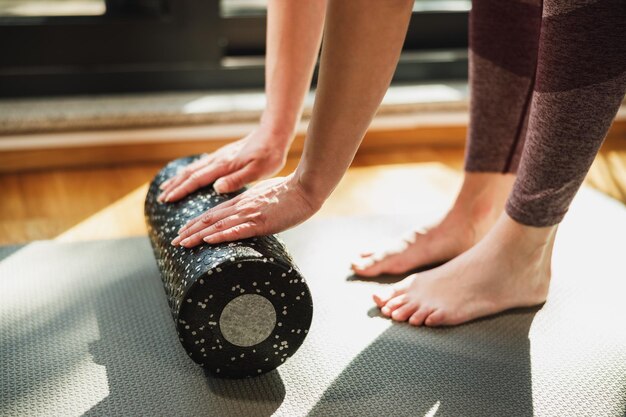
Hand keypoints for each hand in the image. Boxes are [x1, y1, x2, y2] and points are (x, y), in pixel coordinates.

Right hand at [157, 128, 289, 202]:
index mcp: (224, 166)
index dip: (181, 190)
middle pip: (190, 173)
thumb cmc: (269, 155)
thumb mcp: (257, 171)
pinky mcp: (224, 154)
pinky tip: (187, 175)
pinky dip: (189, 171)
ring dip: (179, 178)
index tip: (167, 200)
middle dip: (174, 186)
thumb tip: (216, 187)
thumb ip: (237, 180)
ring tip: (167, 187)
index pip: (197, 180)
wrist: (274, 133)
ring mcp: (220, 156)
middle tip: (160, 198)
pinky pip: (201, 164)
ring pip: (193, 168)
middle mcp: (218, 159)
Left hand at [170, 174, 320, 246]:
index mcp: (242, 201)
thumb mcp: (265, 196)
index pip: (214, 213)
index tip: (184, 230)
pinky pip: (237, 230)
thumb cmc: (289, 192)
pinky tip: (208, 240)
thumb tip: (246, 213)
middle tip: (174, 241)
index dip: (197, 222)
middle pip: (210, 219)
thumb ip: (252, 204)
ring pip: (218, 225)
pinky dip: (221, 235)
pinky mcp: (261, 222)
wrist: (305, 189)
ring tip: (182, 243)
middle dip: (190, 230)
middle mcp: (241, 207)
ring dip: (198, 235)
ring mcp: (250, 214)